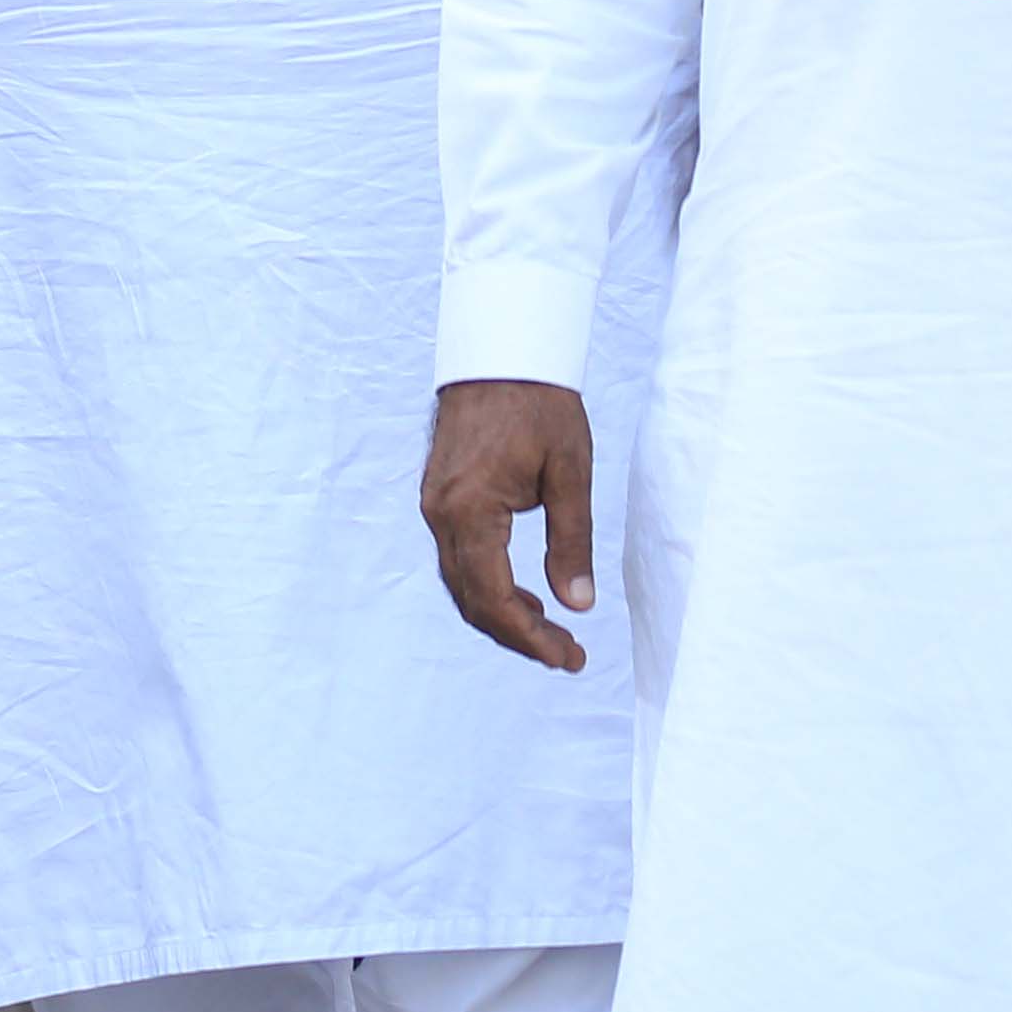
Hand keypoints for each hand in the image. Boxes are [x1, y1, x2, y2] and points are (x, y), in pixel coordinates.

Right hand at [423, 379, 600, 673]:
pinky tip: (522, 593)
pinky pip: (457, 558)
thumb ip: (572, 541)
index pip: (494, 597)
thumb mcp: (570, 473)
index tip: (567, 658)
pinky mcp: (440, 497)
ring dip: (501, 614)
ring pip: (461, 583)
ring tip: (549, 631)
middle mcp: (441, 514)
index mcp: (471, 510)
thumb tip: (577, 604)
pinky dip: (487, 585)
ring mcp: (435, 506)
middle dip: (518, 635)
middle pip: (471, 599)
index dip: (529, 637)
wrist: (498, 354)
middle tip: (567, 655)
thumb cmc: (539, 405)